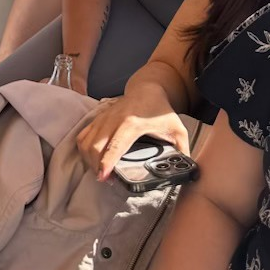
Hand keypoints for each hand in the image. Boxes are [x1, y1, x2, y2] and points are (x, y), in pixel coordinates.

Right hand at [75, 92, 191, 178]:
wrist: (147, 89)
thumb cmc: (161, 110)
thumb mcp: (177, 130)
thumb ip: (182, 150)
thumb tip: (186, 170)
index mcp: (132, 123)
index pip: (115, 145)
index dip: (107, 162)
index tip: (104, 176)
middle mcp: (114, 120)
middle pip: (95, 146)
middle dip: (96, 166)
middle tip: (106, 180)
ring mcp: (103, 118)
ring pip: (86, 142)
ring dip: (89, 160)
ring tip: (100, 172)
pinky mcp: (98, 118)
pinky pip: (83, 136)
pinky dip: (84, 150)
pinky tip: (92, 159)